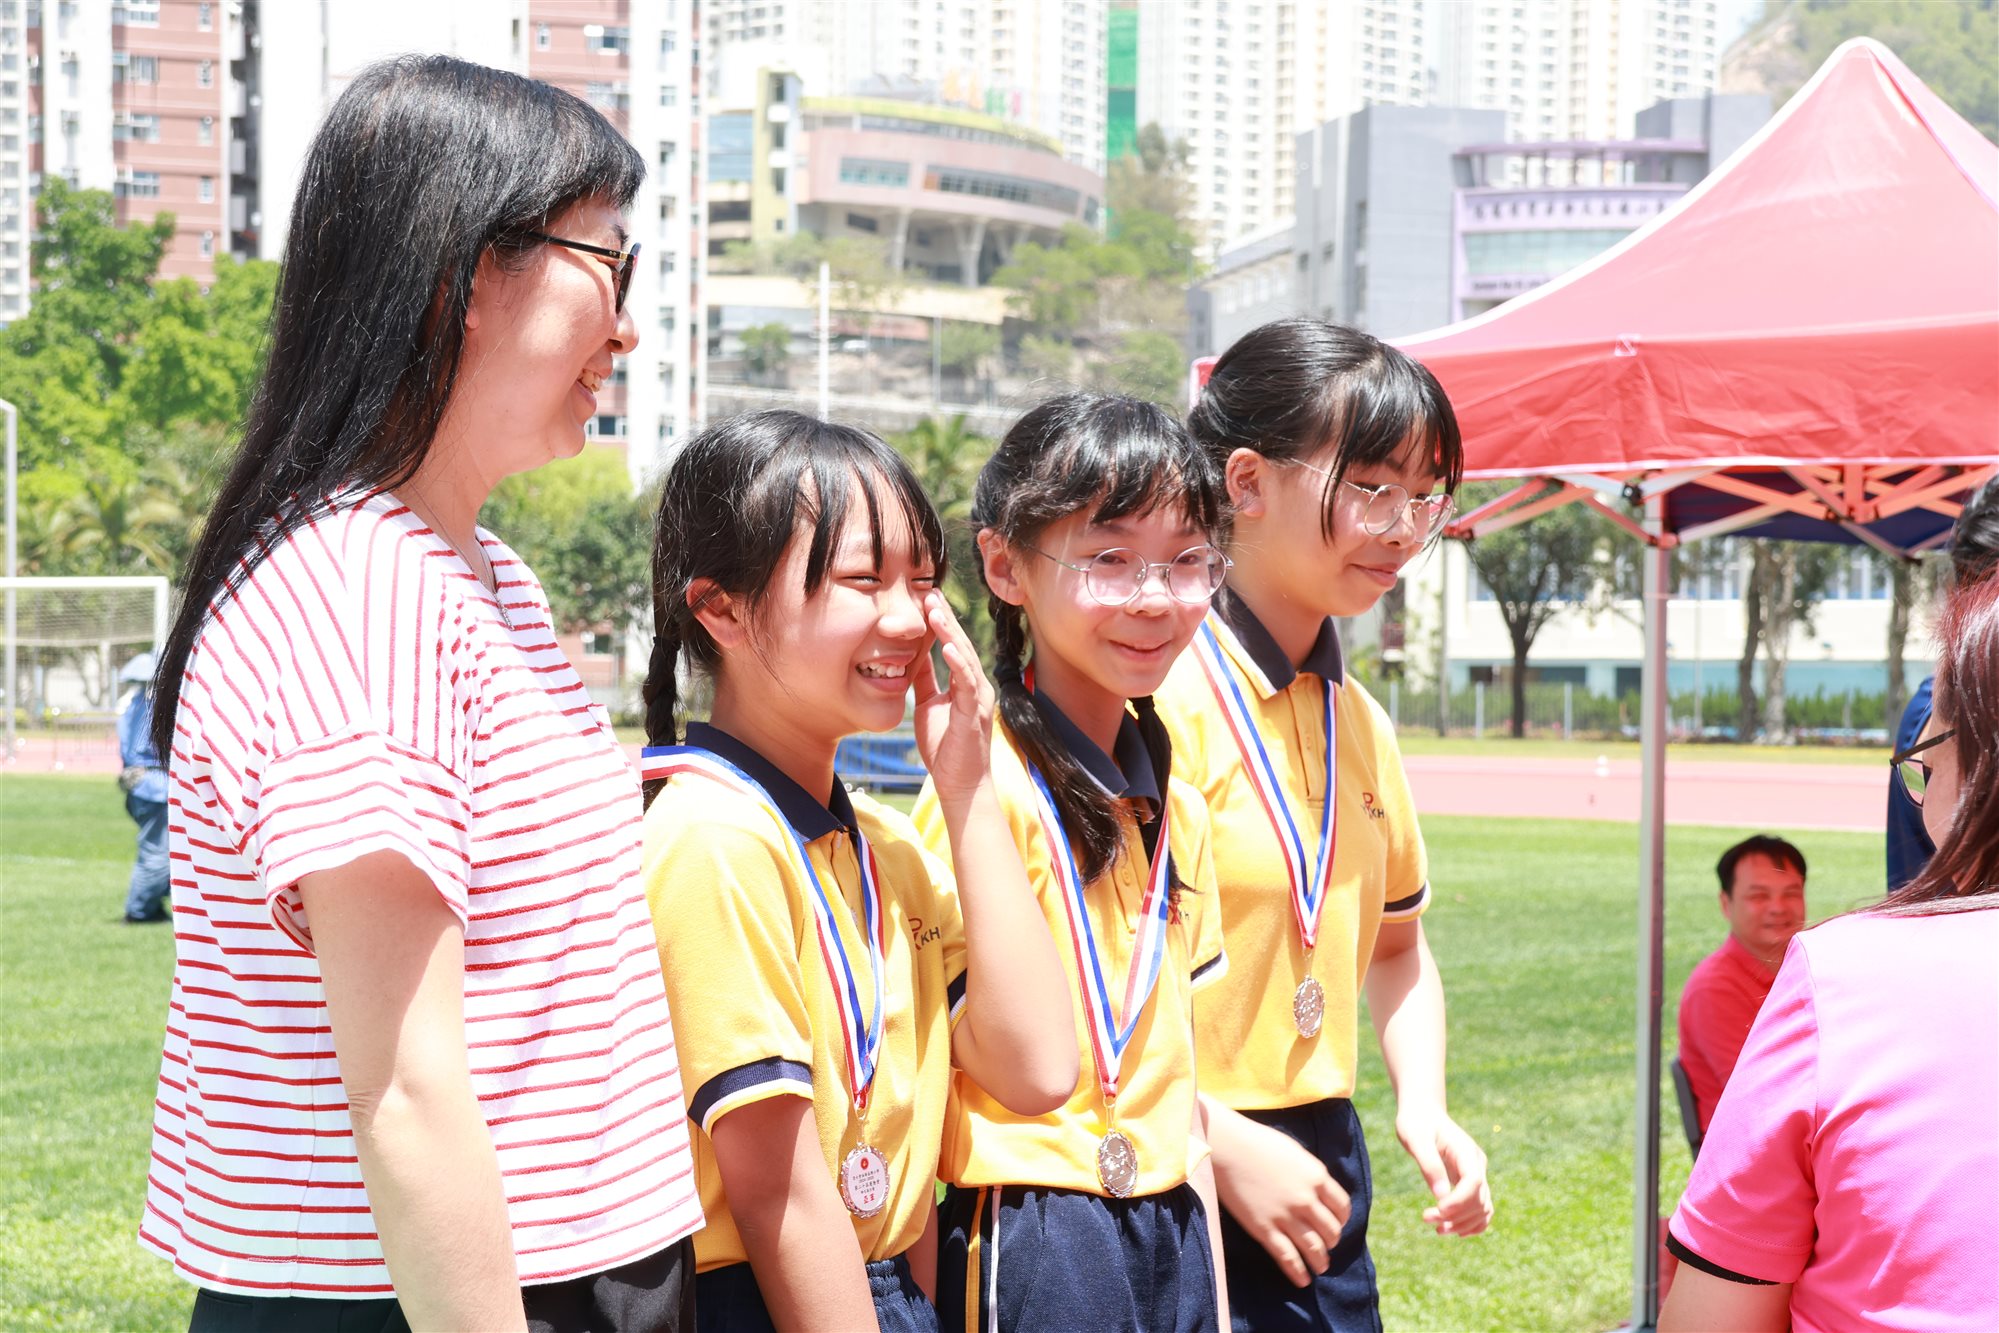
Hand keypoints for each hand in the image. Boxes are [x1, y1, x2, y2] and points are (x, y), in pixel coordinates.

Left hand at [909, 592, 994, 803]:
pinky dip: (959, 663)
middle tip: (930, 592)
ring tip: (936, 611)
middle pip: (961, 644)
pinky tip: (948, 646)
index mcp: (965, 684)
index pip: (954, 644)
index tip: (927, 597)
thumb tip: (912, 655)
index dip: (941, 621)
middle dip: (945, 618)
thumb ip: (926, 680)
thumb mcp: (928, 705)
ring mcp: (978, 699)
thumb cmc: (945, 748)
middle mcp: (976, 686)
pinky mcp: (974, 714)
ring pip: (965, 658)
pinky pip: (967, 684)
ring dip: (951, 633)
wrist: (960, 785)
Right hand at [1213, 1115, 1351, 1288]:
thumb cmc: (1258, 1143)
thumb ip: (1310, 1173)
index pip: (1342, 1207)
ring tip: (1321, 1266)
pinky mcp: (1265, 1229)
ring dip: (1320, 1261)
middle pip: (1331, 1230)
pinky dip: (1299, 1272)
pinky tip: (1303, 1280)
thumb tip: (1318, 1189)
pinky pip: (1288, 1257)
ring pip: (1314, 1247)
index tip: (1336, 1224)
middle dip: (1331, 1241)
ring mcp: (1286, 1216)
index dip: (1341, 1219)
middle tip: (1327, 1246)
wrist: (1227, 1147)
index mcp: (1316, 1177)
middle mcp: (1306, 1199)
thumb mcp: (1295, 1153)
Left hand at [1395, 1107, 1491, 1236]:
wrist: (1423, 1113)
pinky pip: (1480, 1208)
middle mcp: (1476, 1164)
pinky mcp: (1469, 1182)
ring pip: (1483, 1208)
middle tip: (1427, 1218)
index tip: (1437, 1209)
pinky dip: (1471, 1223)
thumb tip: (1441, 1195)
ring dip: (1463, 1223)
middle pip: (1479, 1199)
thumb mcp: (1415, 1139)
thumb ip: (1429, 1165)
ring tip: (1437, 1229)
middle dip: (1456, 1216)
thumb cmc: (1416, 1123)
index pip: (1473, 1182)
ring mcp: (1476, 1174)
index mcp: (1466, 1151)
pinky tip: (1452, 1230)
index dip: (1458, 1201)